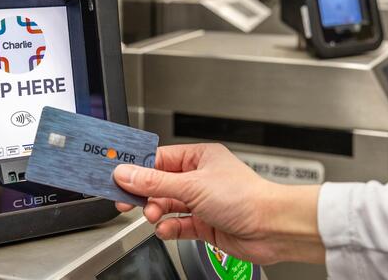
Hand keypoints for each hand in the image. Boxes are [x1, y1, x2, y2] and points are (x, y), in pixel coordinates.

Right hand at [113, 143, 324, 264]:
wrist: (271, 228)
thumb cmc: (245, 197)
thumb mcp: (192, 186)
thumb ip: (155, 183)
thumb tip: (126, 173)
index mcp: (199, 157)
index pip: (159, 159)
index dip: (137, 168)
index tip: (116, 175)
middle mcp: (200, 178)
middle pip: (159, 184)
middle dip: (144, 194)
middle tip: (126, 202)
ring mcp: (202, 202)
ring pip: (167, 205)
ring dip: (156, 212)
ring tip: (153, 216)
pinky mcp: (204, 224)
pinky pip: (177, 224)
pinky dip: (169, 228)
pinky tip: (166, 229)